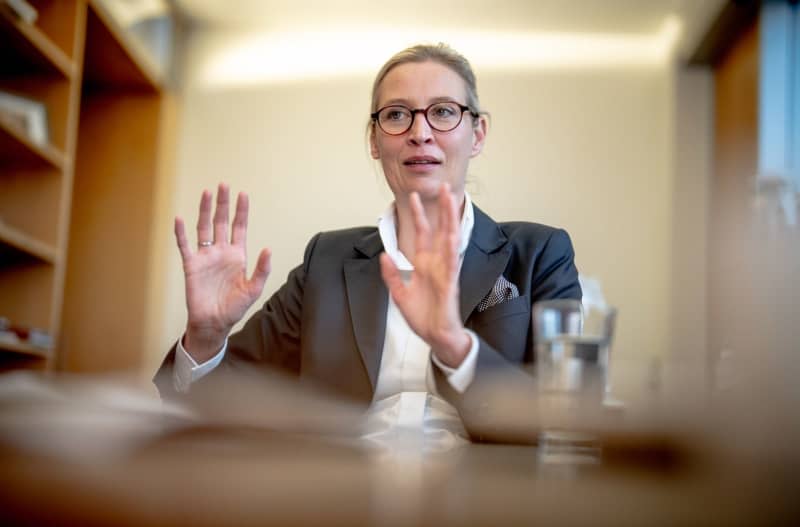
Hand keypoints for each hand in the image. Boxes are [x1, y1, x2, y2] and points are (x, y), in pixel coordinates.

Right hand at [174, 183, 270, 362]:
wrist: (214, 323)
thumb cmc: (234, 308)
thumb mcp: (253, 290)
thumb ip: (261, 270)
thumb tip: (268, 249)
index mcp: (238, 256)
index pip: (239, 227)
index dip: (241, 211)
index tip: (243, 194)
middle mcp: (221, 252)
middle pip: (221, 222)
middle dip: (223, 204)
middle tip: (224, 185)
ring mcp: (205, 257)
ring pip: (204, 228)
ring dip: (205, 211)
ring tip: (207, 193)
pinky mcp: (191, 265)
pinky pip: (184, 245)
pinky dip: (181, 232)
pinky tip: (180, 218)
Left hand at [379, 184, 470, 367]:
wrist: (435, 336)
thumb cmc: (423, 316)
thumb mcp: (400, 294)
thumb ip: (392, 275)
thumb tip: (384, 255)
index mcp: (424, 265)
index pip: (422, 234)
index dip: (418, 216)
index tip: (414, 197)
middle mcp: (436, 264)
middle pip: (440, 230)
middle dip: (442, 209)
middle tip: (443, 186)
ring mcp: (445, 272)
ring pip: (449, 240)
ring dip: (450, 220)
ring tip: (452, 201)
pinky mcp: (450, 284)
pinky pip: (452, 263)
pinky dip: (452, 249)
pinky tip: (453, 235)